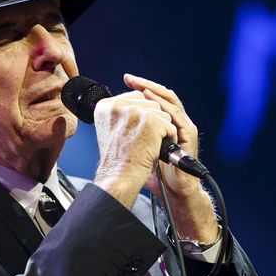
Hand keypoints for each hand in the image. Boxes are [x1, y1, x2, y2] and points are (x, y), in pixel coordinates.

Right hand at [92, 89, 176, 208]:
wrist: (119, 178)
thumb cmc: (118, 160)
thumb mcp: (113, 130)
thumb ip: (123, 114)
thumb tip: (141, 101)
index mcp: (106, 106)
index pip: (137, 97)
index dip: (144, 115)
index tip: (138, 132)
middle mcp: (118, 105)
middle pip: (151, 103)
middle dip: (153, 122)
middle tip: (142, 141)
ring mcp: (135, 111)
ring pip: (162, 113)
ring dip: (161, 130)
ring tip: (147, 146)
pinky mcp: (150, 120)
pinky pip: (169, 125)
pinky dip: (168, 139)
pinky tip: (156, 149)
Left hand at [123, 74, 219, 243]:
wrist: (173, 190)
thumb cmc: (156, 174)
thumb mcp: (138, 150)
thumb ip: (129, 136)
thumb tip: (108, 125)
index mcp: (166, 123)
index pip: (154, 99)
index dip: (140, 88)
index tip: (125, 81)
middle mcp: (177, 122)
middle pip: (162, 95)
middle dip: (145, 85)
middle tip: (129, 78)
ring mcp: (184, 127)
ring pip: (170, 101)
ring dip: (153, 91)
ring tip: (139, 86)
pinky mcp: (188, 134)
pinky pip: (176, 115)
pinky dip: (163, 106)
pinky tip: (150, 101)